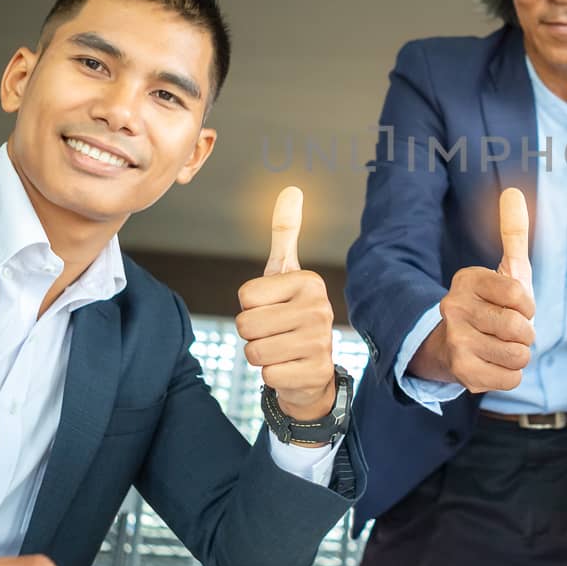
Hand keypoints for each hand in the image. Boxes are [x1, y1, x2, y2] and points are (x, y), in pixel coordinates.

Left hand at [237, 186, 336, 421]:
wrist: (312, 371)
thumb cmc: (291, 316)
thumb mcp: (285, 275)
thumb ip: (285, 233)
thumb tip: (292, 188)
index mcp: (308, 282)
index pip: (246, 296)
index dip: (250, 307)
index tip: (272, 309)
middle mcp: (319, 309)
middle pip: (246, 324)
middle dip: (252, 334)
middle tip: (274, 334)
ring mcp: (320, 343)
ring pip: (254, 351)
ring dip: (261, 356)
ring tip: (281, 351)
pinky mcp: (315, 374)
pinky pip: (267, 375)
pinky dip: (273, 377)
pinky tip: (290, 369)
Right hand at [411, 187, 535, 392]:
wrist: (452, 348)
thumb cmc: (490, 305)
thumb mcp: (505, 269)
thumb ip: (513, 232)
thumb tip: (514, 192)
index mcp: (467, 279)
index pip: (519, 296)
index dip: (527, 306)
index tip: (516, 307)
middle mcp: (453, 307)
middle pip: (521, 329)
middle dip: (524, 334)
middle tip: (507, 331)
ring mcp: (455, 341)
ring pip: (519, 355)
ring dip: (517, 355)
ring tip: (498, 347)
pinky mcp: (461, 372)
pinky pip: (511, 377)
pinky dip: (509, 375)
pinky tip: (491, 364)